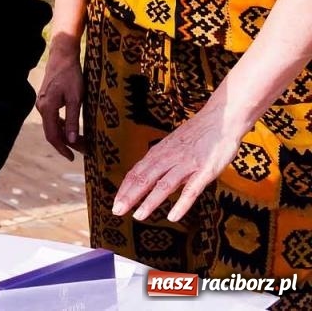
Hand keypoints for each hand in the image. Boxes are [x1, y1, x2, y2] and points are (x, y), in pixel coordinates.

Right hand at [36, 34, 84, 160]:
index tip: (73, 157)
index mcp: (47, 108)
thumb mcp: (76, 98)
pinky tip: (71, 128)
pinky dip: (62, 126)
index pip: (52, 135)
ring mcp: (42, 103)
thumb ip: (72, 119)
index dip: (62, 148)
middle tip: (84, 150)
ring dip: (65, 135)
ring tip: (81, 141)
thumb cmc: (71, 75)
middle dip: (67, 143)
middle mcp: (41, 107)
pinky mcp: (46, 99)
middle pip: (52, 132)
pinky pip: (52, 118)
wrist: (62, 56)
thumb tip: (70, 140)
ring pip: (52, 125)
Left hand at [113, 104, 247, 222]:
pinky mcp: (205, 171)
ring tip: (138, 216)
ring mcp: (187, 164)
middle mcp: (169, 158)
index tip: (115, 203)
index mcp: (159, 153)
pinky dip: (181, 204)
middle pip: (145, 178)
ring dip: (150, 202)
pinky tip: (172, 217)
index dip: (125, 188)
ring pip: (164, 185)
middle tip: (116, 211)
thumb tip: (150, 179)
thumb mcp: (174, 146)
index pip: (136, 172)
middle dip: (129, 196)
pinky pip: (191, 190)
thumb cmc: (198, 135)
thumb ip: (162, 162)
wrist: (221, 119)